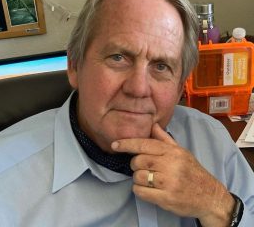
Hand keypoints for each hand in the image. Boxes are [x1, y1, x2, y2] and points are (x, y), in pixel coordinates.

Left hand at [111, 123, 234, 226]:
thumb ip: (164, 138)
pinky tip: (148, 188)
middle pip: (138, 161)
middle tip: (143, 167)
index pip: (144, 144)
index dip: (127, 144)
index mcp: (172, 152)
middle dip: (135, 164)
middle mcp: (170, 165)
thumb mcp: (181, 151)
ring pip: (137, 177)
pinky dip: (139, 190)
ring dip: (138, 178)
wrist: (209, 195)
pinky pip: (140, 192)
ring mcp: (169, 183)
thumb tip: (152, 124)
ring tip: (148, 179)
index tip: (115, 145)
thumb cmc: (192, 170)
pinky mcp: (166, 199)